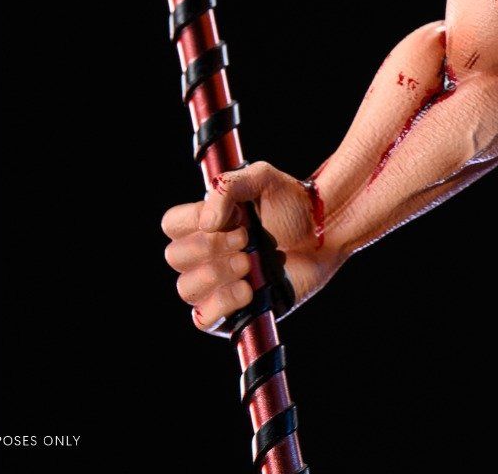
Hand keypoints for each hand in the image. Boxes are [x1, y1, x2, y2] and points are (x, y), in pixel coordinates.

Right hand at [160, 162, 338, 335]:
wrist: (325, 231)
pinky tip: (248, 290)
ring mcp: (217, 285)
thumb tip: (207, 223)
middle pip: (176, 257)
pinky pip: (203, 320)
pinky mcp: (234, 311)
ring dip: (217, 274)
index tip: (233, 216)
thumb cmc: (292, 204)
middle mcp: (205, 255)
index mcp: (205, 223)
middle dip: (211, 247)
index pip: (172, 225)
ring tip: (250, 263)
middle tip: (247, 239)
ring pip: (187, 289)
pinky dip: (221, 305)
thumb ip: (228, 187)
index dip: (193, 220)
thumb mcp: (261, 178)